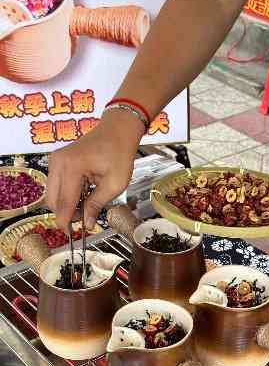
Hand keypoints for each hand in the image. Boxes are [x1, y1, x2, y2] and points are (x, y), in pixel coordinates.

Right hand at [47, 110, 143, 232]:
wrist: (117, 130)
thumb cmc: (120, 153)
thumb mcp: (115, 184)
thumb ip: (97, 204)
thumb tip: (87, 224)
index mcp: (72, 168)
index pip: (63, 203)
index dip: (66, 222)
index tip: (73, 235)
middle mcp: (58, 163)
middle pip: (52, 200)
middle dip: (66, 214)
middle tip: (85, 219)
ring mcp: (55, 160)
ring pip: (52, 194)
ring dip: (66, 205)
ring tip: (87, 205)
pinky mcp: (57, 161)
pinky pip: (55, 184)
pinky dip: (66, 194)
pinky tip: (83, 193)